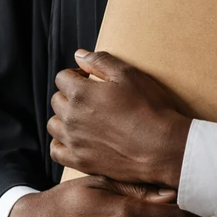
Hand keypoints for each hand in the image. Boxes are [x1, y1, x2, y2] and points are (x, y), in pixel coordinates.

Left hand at [48, 50, 191, 186]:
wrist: (162, 147)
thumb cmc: (149, 109)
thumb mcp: (129, 75)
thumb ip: (100, 61)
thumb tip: (79, 55)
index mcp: (81, 93)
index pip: (62, 78)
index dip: (76, 75)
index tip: (90, 79)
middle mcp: (72, 117)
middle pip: (57, 100)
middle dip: (70, 95)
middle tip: (91, 99)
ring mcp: (74, 141)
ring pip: (54, 125)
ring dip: (64, 118)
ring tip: (83, 119)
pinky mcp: (80, 161)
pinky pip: (56, 152)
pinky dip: (61, 144)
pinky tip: (75, 140)